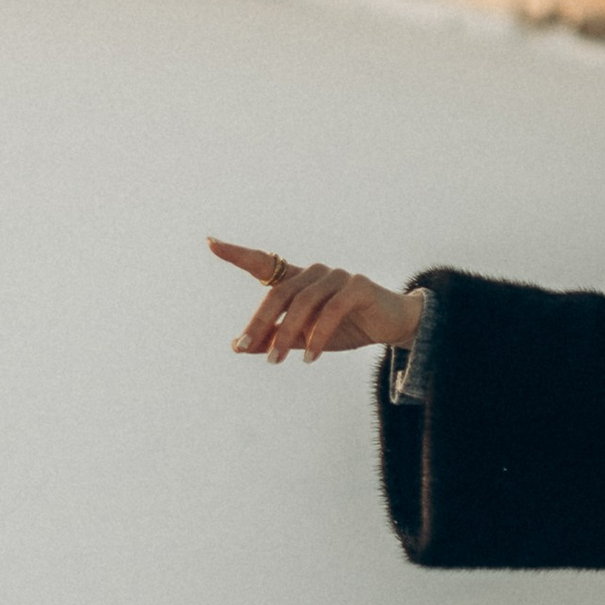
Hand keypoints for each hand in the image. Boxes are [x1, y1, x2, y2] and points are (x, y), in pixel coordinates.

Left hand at [210, 239, 424, 362]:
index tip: (211, 243)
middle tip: (244, 347)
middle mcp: (314, 272)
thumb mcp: (305, 339)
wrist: (393, 327)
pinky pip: (331, 311)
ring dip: (286, 335)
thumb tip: (238, 346)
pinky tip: (310, 358)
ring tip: (275, 360)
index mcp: (299, 280)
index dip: (237, 253)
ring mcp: (337, 276)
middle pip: (278, 293)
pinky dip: (317, 336)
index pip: (263, 263)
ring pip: (302, 303)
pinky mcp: (358, 286)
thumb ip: (275, 339)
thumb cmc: (347, 328)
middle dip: (259, 322)